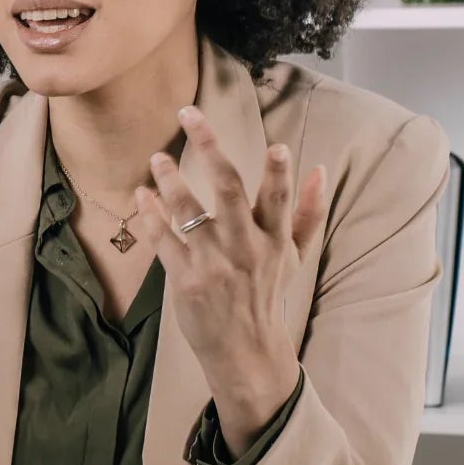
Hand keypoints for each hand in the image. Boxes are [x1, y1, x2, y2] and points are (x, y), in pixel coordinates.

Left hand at [131, 105, 328, 454]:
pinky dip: (150, 215)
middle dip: (210, 149)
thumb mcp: (296, 256)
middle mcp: (245, 249)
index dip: (279, 174)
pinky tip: (142, 195)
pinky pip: (163, 240)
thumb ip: (309, 212)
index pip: (279, 201)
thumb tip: (321, 170)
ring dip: (170, 180)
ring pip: (188, 211)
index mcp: (275, 240)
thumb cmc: (268, 295)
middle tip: (190, 114)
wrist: (246, 350)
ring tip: (157, 157)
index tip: (276, 146)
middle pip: (229, 191)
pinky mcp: (185, 279)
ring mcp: (213, 263)